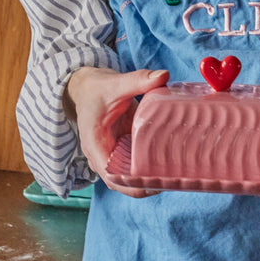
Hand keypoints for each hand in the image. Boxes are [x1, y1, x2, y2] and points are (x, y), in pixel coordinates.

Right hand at [65, 66, 168, 196]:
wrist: (87, 88)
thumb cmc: (97, 88)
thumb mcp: (116, 83)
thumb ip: (138, 80)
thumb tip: (163, 75)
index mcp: (95, 143)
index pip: (111, 175)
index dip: (131, 184)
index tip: (154, 184)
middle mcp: (100, 154)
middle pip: (121, 182)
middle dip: (144, 185)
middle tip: (171, 181)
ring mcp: (110, 154)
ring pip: (128, 176)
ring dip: (146, 178)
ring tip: (173, 176)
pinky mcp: (120, 149)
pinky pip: (132, 164)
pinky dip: (147, 167)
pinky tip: (167, 163)